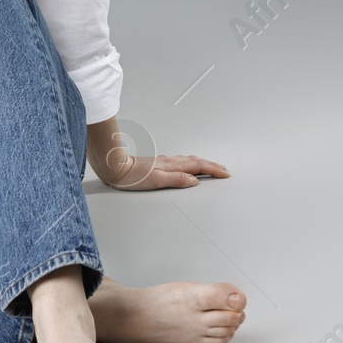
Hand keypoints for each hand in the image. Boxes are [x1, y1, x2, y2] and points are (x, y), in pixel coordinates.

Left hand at [104, 153, 228, 190]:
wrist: (116, 168)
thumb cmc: (132, 177)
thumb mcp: (156, 181)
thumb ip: (176, 180)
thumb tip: (194, 181)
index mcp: (172, 166)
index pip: (198, 166)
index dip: (213, 170)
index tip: (225, 174)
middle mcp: (170, 162)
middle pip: (197, 161)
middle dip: (212, 166)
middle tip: (224, 170)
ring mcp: (165, 162)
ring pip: (190, 161)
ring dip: (203, 164)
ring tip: (212, 168)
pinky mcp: (159, 164)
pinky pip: (182, 162)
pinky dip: (192, 164)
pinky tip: (190, 167)